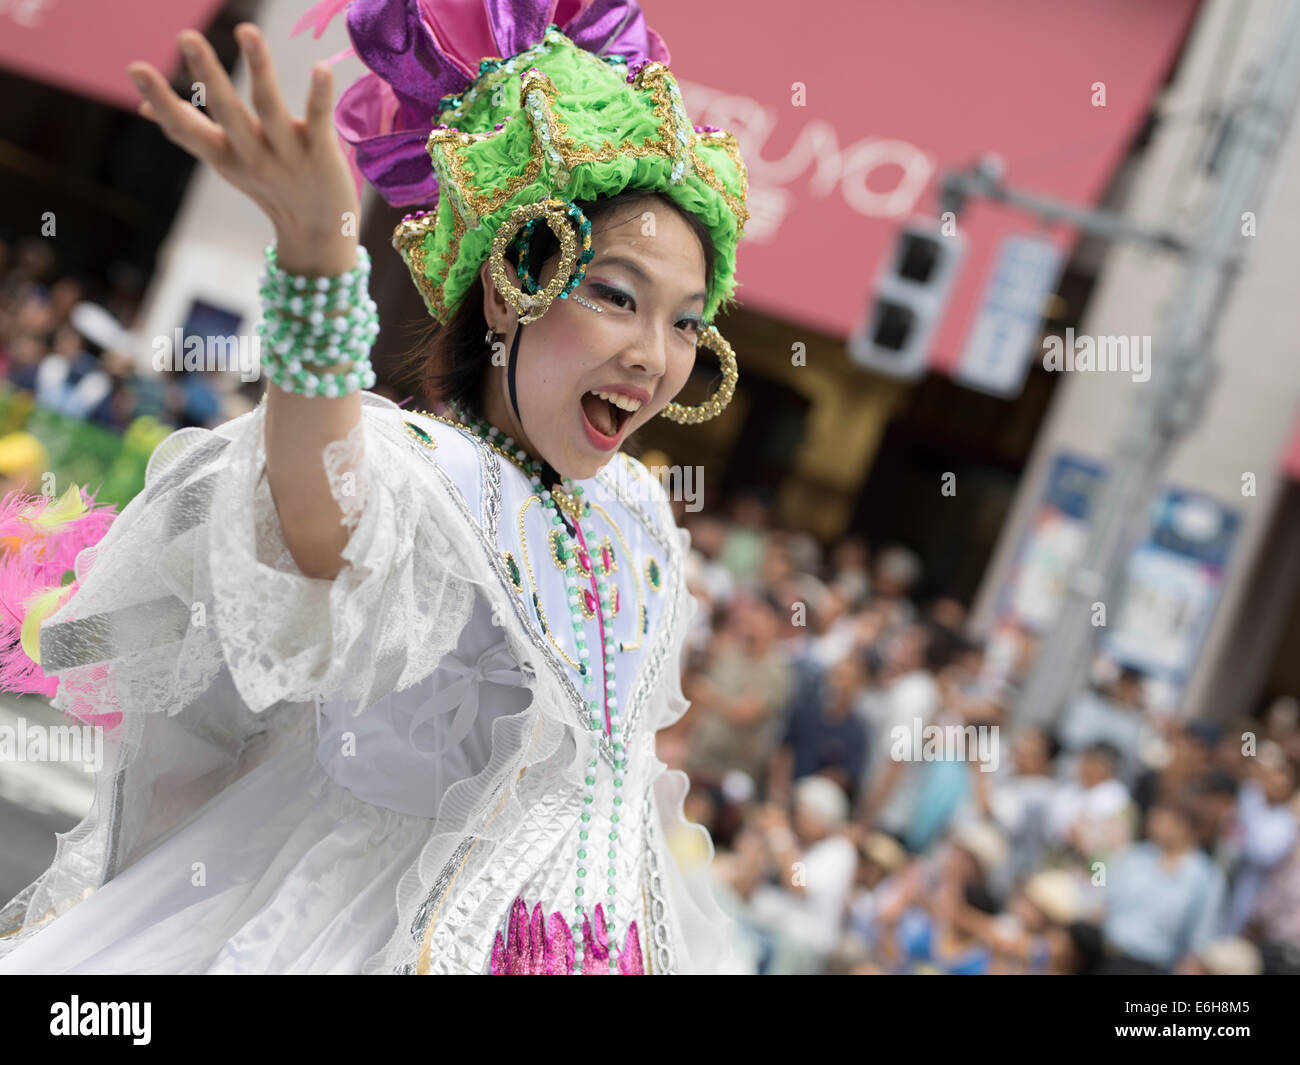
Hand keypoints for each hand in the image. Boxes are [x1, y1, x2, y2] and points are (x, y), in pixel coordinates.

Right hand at [128, 23, 359, 274]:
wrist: (319, 233)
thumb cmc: (269, 188)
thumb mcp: (224, 162)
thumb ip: (190, 131)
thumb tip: (144, 109)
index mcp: (224, 156)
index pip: (185, 129)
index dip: (160, 100)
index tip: (135, 67)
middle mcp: (252, 155)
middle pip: (227, 112)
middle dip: (208, 74)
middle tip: (187, 35)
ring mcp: (287, 155)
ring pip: (270, 107)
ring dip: (259, 68)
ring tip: (247, 30)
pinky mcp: (321, 152)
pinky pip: (319, 120)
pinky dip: (320, 95)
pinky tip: (321, 67)